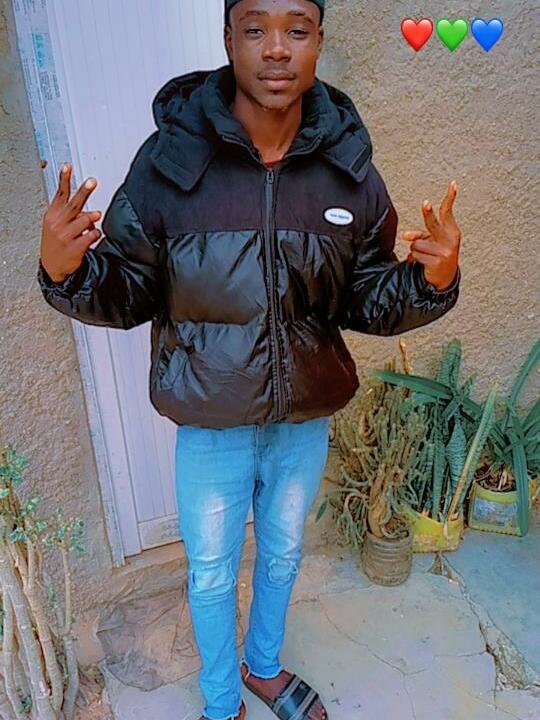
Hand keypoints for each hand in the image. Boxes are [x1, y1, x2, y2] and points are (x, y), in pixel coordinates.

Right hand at [40, 163, 102, 282]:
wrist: (52, 266)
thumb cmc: (56, 241)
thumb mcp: (56, 224)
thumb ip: (72, 214)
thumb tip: (93, 213)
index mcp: (53, 214)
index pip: (60, 194)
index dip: (64, 179)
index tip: (68, 166)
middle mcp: (58, 223)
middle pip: (74, 204)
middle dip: (84, 192)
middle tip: (92, 181)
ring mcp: (65, 236)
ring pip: (85, 220)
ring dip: (93, 219)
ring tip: (94, 218)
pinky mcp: (74, 248)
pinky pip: (91, 235)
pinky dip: (95, 233)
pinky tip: (93, 235)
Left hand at [401, 180, 461, 290]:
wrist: (444, 278)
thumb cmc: (437, 254)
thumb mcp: (432, 242)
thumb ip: (419, 235)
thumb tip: (404, 235)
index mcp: (452, 231)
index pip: (448, 212)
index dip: (450, 198)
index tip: (453, 184)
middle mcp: (450, 240)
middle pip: (433, 224)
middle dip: (428, 214)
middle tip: (425, 203)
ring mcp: (444, 251)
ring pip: (417, 243)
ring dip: (415, 250)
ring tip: (424, 256)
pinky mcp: (437, 261)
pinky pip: (416, 255)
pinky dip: (415, 259)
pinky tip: (423, 263)